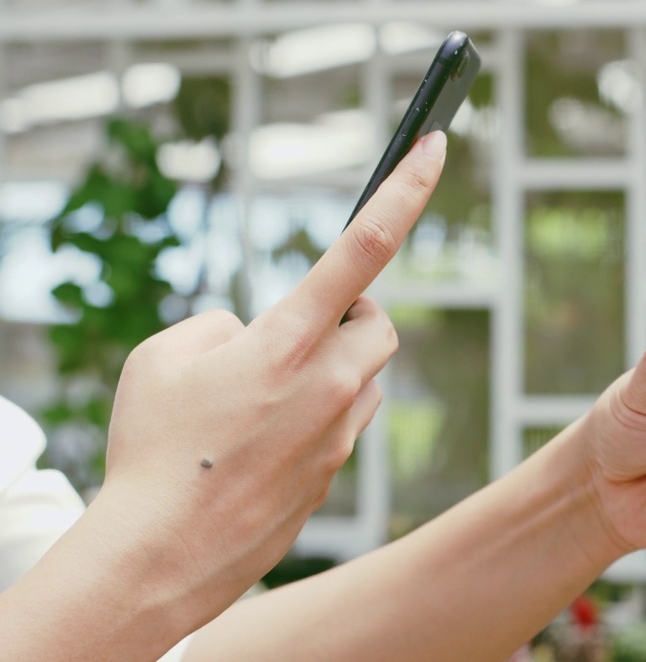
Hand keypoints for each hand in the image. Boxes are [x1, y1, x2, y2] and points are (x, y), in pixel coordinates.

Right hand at [97, 132, 447, 624]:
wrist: (165, 552)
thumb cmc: (155, 447)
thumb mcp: (163, 356)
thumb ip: (222, 326)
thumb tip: (260, 335)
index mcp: (287, 339)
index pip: (364, 246)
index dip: (407, 189)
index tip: (438, 146)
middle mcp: (329, 380)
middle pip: (381, 324)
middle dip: (353, 317)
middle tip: (304, 331)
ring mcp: (340, 429)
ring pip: (368, 375)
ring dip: (336, 368)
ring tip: (267, 398)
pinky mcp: (338, 467)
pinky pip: (348, 421)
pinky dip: (321, 413)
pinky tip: (268, 439)